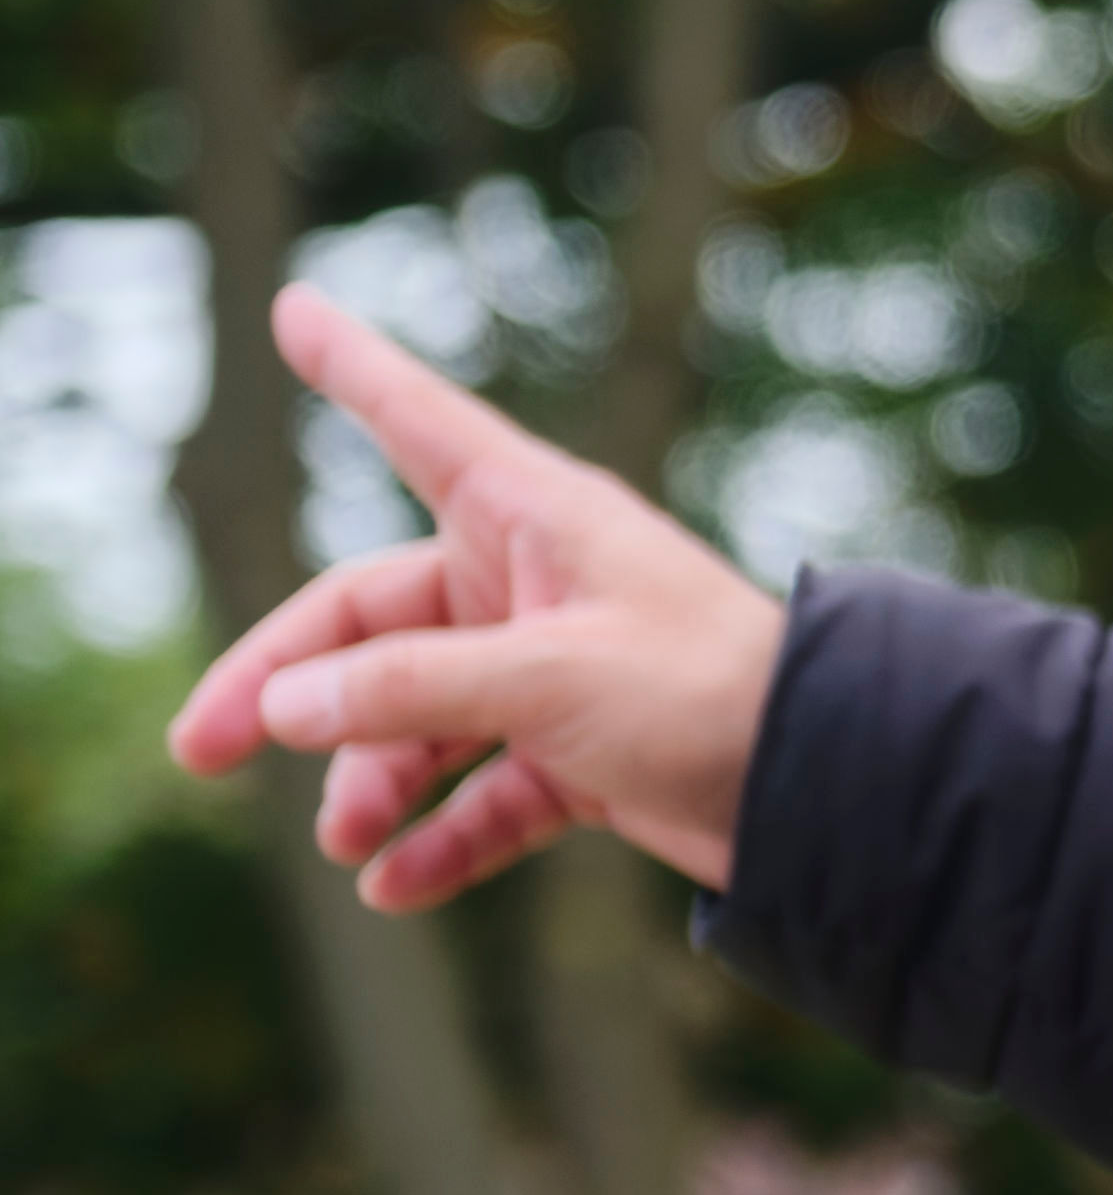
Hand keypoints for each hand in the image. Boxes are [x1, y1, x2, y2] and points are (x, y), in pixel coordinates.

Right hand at [162, 288, 785, 904]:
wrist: (829, 782)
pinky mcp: (584, 751)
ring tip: (343, 842)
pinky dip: (443, 837)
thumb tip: (284, 707)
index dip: (354, 369)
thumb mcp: (546, 681)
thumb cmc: (705, 694)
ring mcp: (554, 667)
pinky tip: (396, 887)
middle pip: (371, 621)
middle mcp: (534, 581)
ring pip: (418, 716)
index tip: (294, 307)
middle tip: (201, 750)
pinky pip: (486, 792)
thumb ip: (408, 689)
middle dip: (289, 689)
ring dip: (371, 780)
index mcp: (535, 517)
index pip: (419, 423)